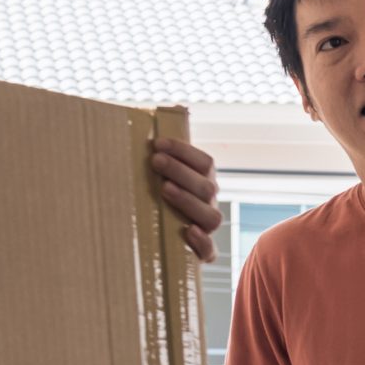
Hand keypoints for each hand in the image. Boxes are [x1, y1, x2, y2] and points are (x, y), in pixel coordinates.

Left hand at [151, 127, 222, 261]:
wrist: (153, 246)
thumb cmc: (153, 205)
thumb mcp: (156, 177)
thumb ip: (161, 153)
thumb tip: (171, 109)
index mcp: (202, 184)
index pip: (205, 163)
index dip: (184, 151)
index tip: (157, 143)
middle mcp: (208, 205)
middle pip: (207, 186)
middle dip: (180, 171)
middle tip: (155, 161)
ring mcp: (206, 230)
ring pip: (211, 216)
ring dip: (188, 200)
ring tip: (165, 189)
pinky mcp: (201, 254)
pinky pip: (210, 251)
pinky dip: (202, 241)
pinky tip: (187, 230)